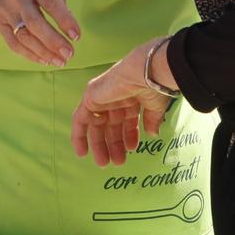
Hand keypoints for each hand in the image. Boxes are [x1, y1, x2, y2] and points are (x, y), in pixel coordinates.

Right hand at [0, 0, 79, 65]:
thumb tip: (66, 15)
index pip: (50, 1)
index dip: (64, 20)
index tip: (76, 35)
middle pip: (34, 22)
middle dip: (53, 41)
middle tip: (69, 54)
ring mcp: (5, 9)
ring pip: (23, 36)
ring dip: (43, 52)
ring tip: (60, 61)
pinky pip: (13, 42)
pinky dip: (29, 54)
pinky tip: (44, 59)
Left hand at [70, 43, 173, 165]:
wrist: (147, 71)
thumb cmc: (154, 85)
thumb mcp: (155, 106)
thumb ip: (151, 120)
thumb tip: (153, 134)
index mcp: (131, 98)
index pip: (126, 120)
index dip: (128, 136)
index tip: (132, 149)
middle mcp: (115, 97)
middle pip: (111, 125)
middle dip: (114, 144)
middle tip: (118, 162)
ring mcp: (102, 97)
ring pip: (97, 126)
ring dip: (100, 145)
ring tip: (105, 163)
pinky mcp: (90, 98)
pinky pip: (80, 120)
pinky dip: (79, 136)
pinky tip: (82, 153)